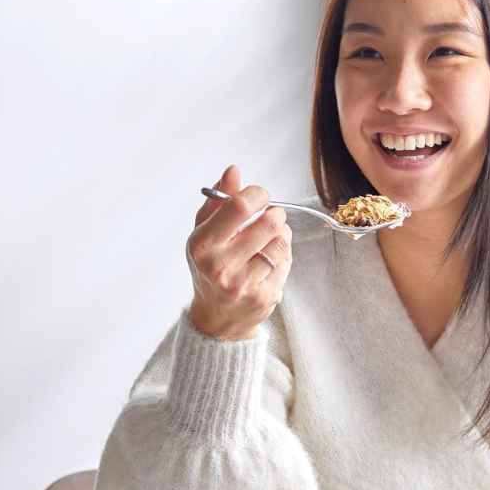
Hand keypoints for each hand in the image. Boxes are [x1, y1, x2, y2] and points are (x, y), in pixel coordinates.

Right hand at [186, 165, 291, 340]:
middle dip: (276, 213)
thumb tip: (233, 171)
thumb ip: (217, 202)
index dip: (257, 194)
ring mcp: (243, 284)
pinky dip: (284, 254)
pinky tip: (273, 257)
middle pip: (267, 224)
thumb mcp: (204, 234)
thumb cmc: (209, 268)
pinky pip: (286, 262)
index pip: (238, 207)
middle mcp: (220, 266)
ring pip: (281, 243)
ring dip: (283, 233)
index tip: (260, 196)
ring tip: (274, 235)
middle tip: (273, 215)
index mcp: (202, 245)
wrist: (216, 318)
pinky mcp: (264, 297)